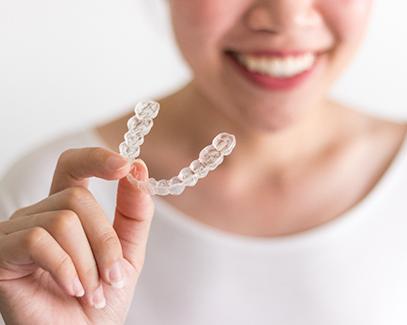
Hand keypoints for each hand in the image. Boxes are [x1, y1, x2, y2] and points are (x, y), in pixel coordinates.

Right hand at [0, 148, 153, 324]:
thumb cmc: (100, 297)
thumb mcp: (127, 251)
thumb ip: (134, 212)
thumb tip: (138, 168)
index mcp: (68, 210)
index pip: (73, 166)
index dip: (96, 159)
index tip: (125, 165)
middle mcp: (40, 214)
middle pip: (76, 198)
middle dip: (104, 240)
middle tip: (112, 276)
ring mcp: (17, 231)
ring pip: (62, 220)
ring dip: (87, 262)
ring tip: (91, 291)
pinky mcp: (2, 252)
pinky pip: (38, 240)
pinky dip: (65, 267)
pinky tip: (71, 289)